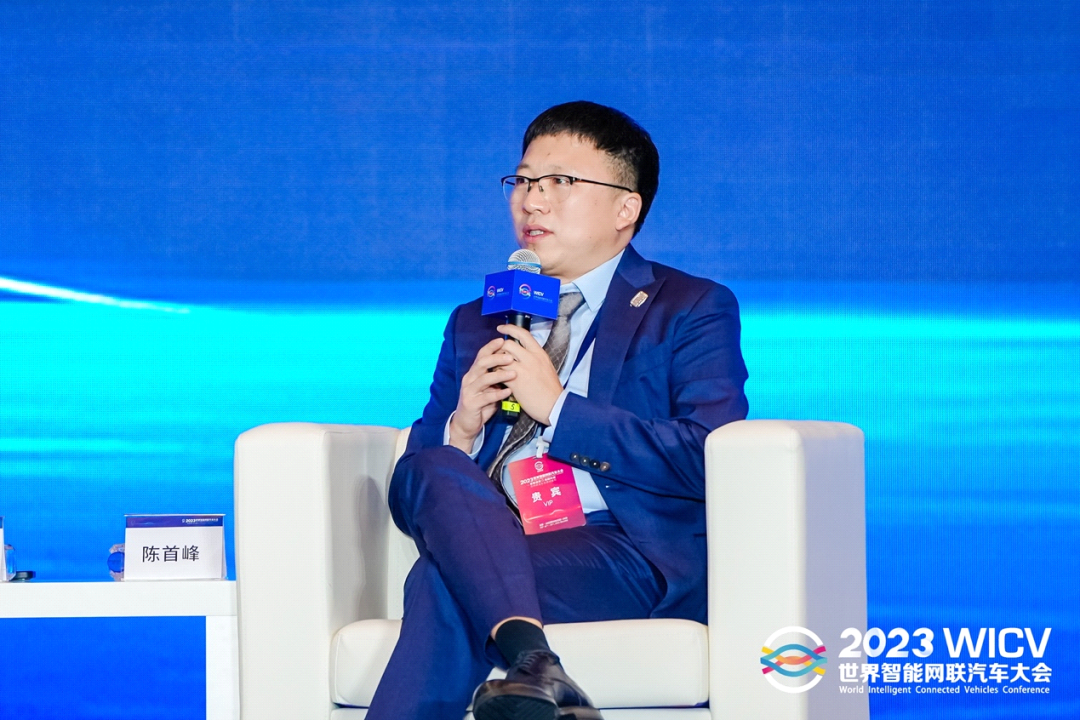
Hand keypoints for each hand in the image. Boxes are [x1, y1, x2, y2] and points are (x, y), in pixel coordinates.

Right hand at [447, 337, 514, 452]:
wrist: (467, 423)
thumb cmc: (482, 403)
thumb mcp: (489, 387)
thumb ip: (497, 376)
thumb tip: (514, 363)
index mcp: (474, 372)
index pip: (482, 355)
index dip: (491, 347)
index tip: (503, 339)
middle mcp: (470, 379)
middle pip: (482, 363)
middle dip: (496, 358)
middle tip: (511, 356)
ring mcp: (469, 391)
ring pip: (484, 379)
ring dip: (499, 375)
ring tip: (513, 374)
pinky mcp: (471, 403)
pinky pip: (486, 397)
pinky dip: (498, 394)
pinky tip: (508, 392)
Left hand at [496, 324, 563, 425]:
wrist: (554, 405)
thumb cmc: (551, 389)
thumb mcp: (546, 366)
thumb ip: (534, 358)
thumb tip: (522, 352)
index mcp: (539, 353)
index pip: (523, 334)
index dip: (510, 328)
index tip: (501, 328)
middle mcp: (531, 358)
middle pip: (508, 344)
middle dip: (499, 348)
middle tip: (496, 353)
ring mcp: (522, 369)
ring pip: (501, 357)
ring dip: (495, 361)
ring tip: (495, 366)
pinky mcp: (515, 382)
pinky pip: (499, 372)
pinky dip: (495, 373)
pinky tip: (497, 377)